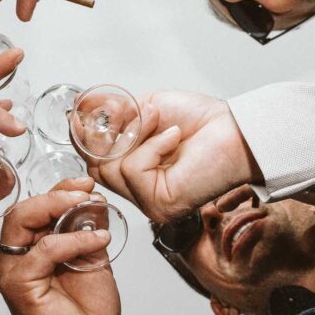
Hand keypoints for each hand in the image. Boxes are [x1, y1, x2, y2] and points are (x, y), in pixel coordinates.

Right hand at [0, 178, 120, 314]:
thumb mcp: (93, 260)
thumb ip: (88, 231)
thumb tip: (94, 201)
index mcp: (30, 250)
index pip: (33, 208)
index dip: (58, 189)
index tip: (86, 182)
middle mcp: (15, 259)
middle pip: (21, 210)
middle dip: (55, 193)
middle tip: (85, 190)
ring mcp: (13, 273)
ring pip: (21, 222)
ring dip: (57, 207)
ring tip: (89, 206)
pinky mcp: (19, 287)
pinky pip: (42, 251)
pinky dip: (71, 240)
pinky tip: (96, 239)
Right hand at [82, 91, 260, 222]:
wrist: (237, 130)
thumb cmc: (201, 122)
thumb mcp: (145, 110)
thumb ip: (113, 118)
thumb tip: (77, 118)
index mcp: (134, 170)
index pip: (93, 161)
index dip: (86, 137)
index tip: (85, 114)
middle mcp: (139, 191)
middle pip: (95, 167)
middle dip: (111, 134)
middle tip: (140, 113)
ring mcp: (148, 201)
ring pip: (111, 168)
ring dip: (135, 135)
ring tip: (161, 121)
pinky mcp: (159, 204)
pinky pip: (133, 170)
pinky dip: (152, 147)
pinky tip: (173, 139)